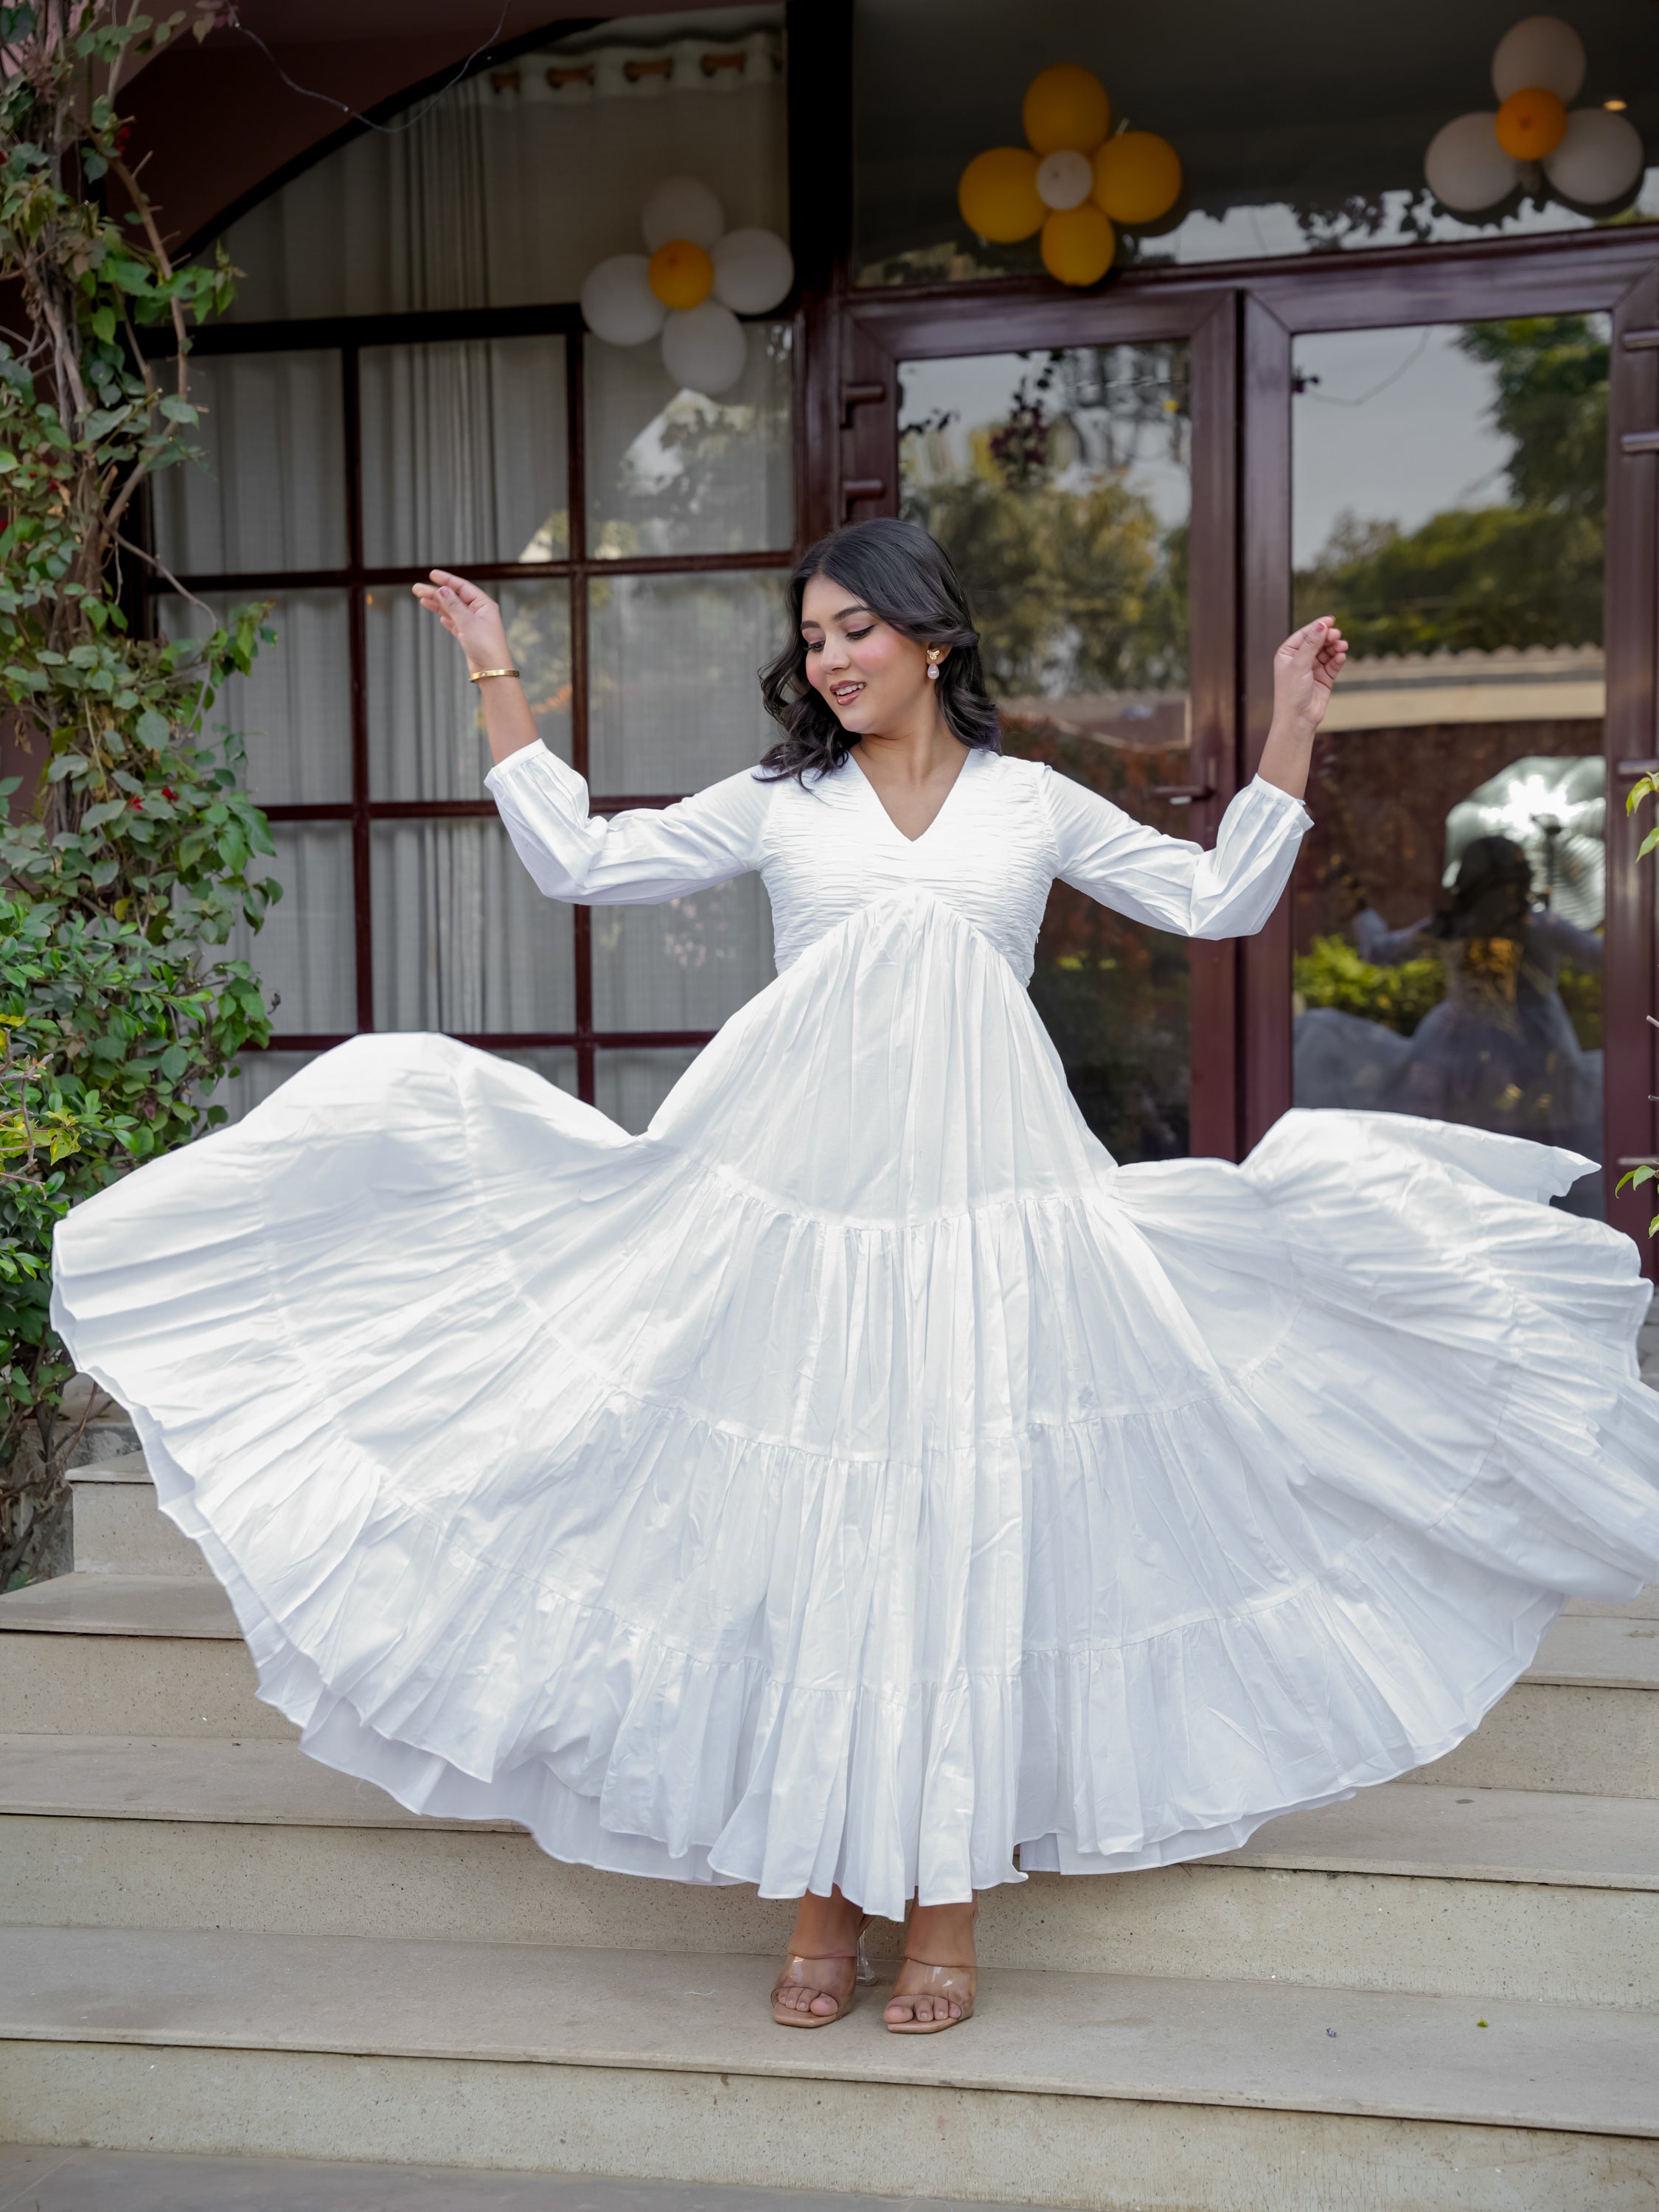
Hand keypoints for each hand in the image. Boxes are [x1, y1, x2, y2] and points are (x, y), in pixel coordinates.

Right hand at [411, 570, 511, 673]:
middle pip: (454, 598)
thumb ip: (453, 605)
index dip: (446, 579)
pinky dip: (447, 618)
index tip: (432, 575)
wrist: (492, 671)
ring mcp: (474, 625)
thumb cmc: (486, 646)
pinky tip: (439, 616)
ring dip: (438, 605)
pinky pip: (455, 623)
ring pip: (452, 610)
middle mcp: (480, 613)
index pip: (462, 587)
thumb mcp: (467, 622)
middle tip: (417, 589)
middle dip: (436, 593)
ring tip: (422, 599)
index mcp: (484, 605)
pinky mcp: (469, 637)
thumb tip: (443, 589)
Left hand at [1272, 615, 1346, 739]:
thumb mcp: (1300, 664)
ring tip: (1342, 646)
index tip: (1331, 620)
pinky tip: (1341, 657)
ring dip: (1335, 648)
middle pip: (1317, 641)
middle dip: (1328, 637)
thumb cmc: (1291, 693)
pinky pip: (1333, 664)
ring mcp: (1312, 669)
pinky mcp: (1324, 678)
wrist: (1298, 719)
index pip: (1304, 634)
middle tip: (1337, 635)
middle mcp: (1299, 659)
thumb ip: (1311, 644)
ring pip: (1327, 652)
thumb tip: (1321, 625)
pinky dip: (1337, 659)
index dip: (1317, 626)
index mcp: (1287, 653)